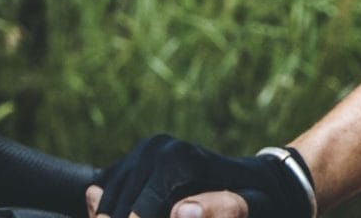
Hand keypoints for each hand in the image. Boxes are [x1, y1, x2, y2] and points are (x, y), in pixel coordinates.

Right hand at [86, 135, 313, 217]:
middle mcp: (153, 150)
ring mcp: (139, 154)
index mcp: (176, 162)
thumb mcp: (251, 208)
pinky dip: (112, 213)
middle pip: (112, 213)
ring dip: (120, 216)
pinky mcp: (130, 164)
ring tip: (172, 212)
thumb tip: (183, 212)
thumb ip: (223, 210)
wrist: (260, 181)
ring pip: (103, 209)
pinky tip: (143, 214)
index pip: (133, 217)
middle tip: (179, 215)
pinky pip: (101, 201)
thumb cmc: (260, 201)